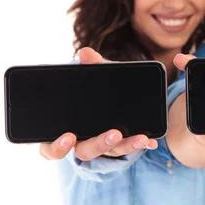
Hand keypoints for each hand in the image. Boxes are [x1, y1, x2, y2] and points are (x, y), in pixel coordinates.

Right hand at [39, 47, 158, 160]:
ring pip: (111, 152)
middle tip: (114, 133)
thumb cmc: (95, 90)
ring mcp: (103, 147)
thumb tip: (86, 53)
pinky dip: (139, 144)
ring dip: (126, 145)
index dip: (57, 147)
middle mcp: (83, 143)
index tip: (69, 137)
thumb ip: (91, 68)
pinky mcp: (121, 146)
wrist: (115, 98)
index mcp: (65, 131)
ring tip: (140, 137)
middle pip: (85, 152)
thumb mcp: (94, 79)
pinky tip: (151, 140)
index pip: (52, 148)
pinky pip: (130, 148)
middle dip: (100, 144)